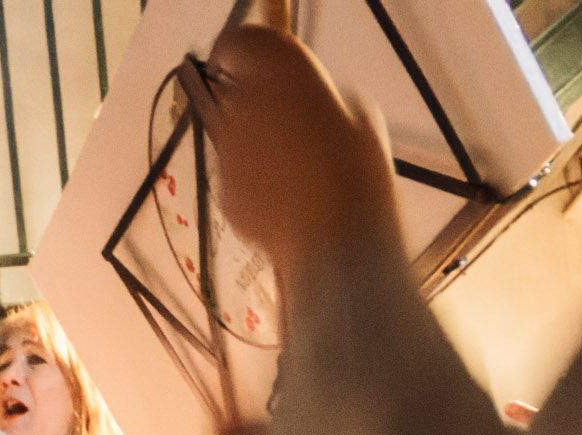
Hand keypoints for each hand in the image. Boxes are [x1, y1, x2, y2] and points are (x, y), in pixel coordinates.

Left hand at [195, 25, 399, 281]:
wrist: (336, 245)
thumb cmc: (358, 177)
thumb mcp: (360, 120)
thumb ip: (322, 102)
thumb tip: (311, 109)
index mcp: (283, 71)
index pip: (240, 43)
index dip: (241, 53)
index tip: (252, 65)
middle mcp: (245, 102)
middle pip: (238, 95)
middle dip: (258, 110)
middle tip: (294, 134)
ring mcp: (228, 149)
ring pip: (235, 138)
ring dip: (257, 149)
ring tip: (297, 177)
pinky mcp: (222, 190)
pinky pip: (235, 178)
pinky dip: (253, 186)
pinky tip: (286, 203)